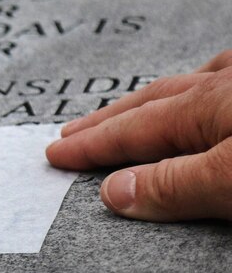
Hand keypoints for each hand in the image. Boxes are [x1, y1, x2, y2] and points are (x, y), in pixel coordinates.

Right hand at [45, 51, 231, 221]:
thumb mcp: (230, 180)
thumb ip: (173, 185)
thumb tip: (112, 191)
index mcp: (208, 102)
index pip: (132, 131)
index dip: (92, 146)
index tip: (57, 154)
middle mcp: (228, 84)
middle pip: (155, 102)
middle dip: (110, 120)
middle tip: (73, 131)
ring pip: (194, 86)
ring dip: (154, 103)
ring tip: (131, 110)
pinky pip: (227, 82)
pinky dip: (201, 91)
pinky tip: (206, 93)